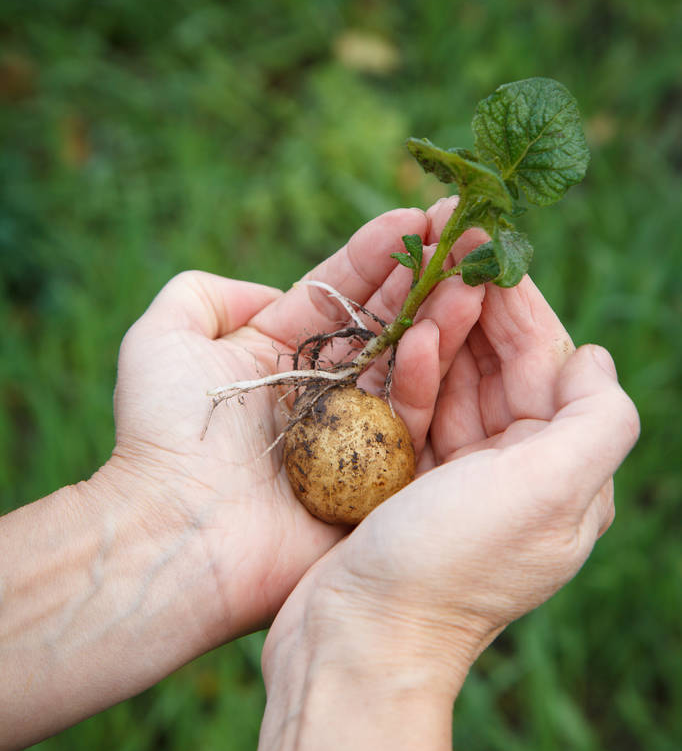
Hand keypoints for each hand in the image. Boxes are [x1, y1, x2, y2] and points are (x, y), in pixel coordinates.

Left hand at [99, 203, 485, 645]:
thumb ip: (201, 294)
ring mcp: (353, 436)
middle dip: (422, 280)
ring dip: (439, 317)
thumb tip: (259, 293)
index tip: (417, 218)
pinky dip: (432, 378)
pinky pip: (413, 423)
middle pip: (383, 327)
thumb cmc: (164, 434)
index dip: (376, 255)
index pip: (338, 295)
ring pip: (408, 367)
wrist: (176, 531)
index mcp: (277, 358)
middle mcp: (322, 394)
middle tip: (465, 237)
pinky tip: (446, 332)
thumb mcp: (160, 340)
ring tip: (471, 274)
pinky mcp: (376, 479)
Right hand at [249, 276, 638, 750]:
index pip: (554, 369)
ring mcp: (461, 485)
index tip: (488, 250)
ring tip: (421, 287)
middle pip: (504, 371)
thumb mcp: (549, 490)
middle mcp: (520, 480)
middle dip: (478, 312)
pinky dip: (409, 378)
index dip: (524, 307)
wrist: (354, 642)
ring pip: (458, 386)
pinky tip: (399, 344)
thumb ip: (597, 419)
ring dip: (441, 335)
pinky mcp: (406, 489)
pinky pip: (415, 415)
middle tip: (446, 252)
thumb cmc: (449, 563)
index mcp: (565, 479)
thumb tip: (594, 358)